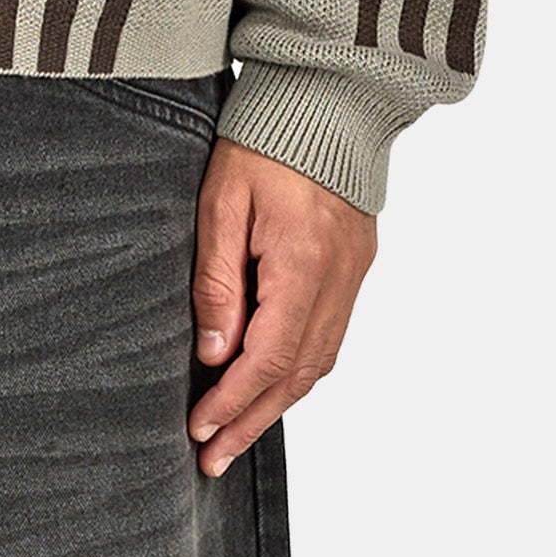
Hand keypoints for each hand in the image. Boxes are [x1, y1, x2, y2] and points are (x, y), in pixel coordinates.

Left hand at [187, 140, 375, 475]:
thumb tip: (215, 354)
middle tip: (212, 458)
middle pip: (296, 375)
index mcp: (304, 264)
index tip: (199, 430)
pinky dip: (298, 371)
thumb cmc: (264, 141)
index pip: (268, 357)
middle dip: (252, 421)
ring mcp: (354, 277)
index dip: (232, 401)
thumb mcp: (222, 201)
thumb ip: (218, 280)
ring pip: (317, 363)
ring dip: (276, 404)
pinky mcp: (356, 268)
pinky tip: (270, 385)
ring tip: (234, 434)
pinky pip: (329, 337)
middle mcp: (338, 281)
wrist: (326, 98)